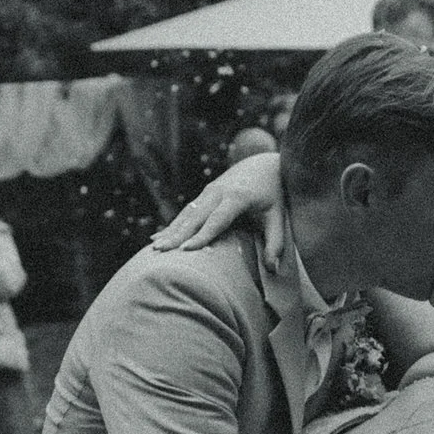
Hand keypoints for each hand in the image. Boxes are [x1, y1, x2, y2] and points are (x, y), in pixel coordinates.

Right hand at [151, 149, 282, 251]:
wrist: (264, 164)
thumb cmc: (273, 194)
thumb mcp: (278, 216)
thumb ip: (276, 242)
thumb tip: (273, 270)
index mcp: (238, 197)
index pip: (217, 219)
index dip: (201, 235)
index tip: (186, 250)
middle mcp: (219, 191)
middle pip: (195, 216)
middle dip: (176, 234)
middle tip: (160, 250)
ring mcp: (209, 191)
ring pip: (187, 213)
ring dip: (170, 230)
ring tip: (154, 247)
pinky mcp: (204, 193)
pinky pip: (186, 211)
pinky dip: (172, 224)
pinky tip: (158, 236)